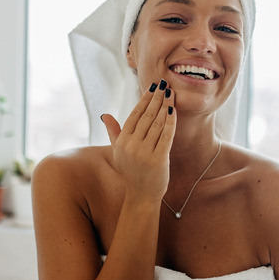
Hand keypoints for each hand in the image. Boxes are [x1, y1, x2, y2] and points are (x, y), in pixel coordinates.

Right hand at [100, 80, 175, 200]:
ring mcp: (144, 153)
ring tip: (171, 93)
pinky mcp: (158, 160)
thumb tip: (104, 115)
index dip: (144, 99)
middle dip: (157, 98)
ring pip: (157, 124)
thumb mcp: (118, 151)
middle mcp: (131, 146)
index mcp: (122, 141)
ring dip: (165, 106)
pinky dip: (170, 122)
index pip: (134, 115)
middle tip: (165, 84)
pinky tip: (173, 110)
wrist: (142, 195)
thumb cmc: (131, 171)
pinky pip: (166, 136)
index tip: (153, 87)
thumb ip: (113, 132)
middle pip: (147, 116)